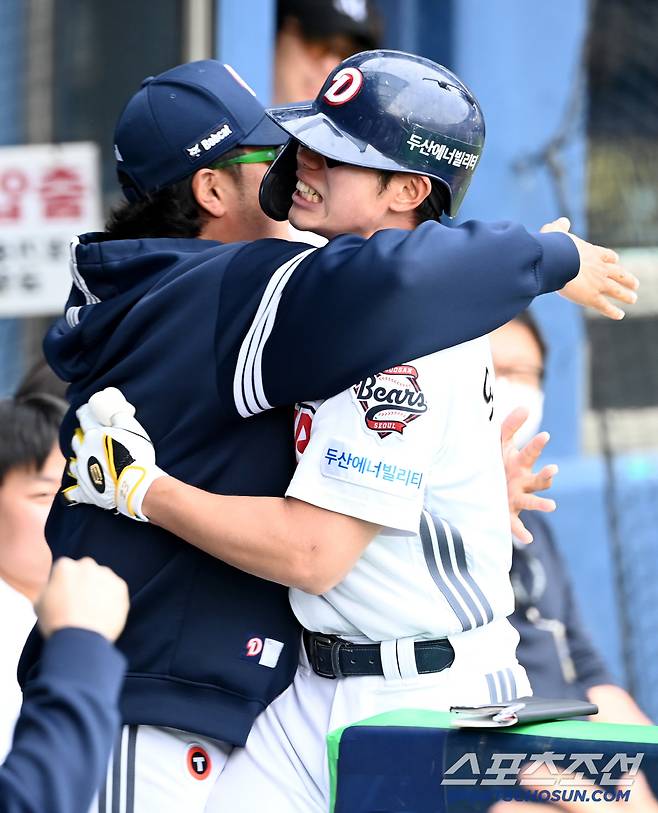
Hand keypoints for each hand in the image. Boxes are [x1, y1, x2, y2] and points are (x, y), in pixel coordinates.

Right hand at [36, 557, 128, 641]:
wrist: (80, 641)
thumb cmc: (57, 624)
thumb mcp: (40, 604)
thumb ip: (49, 588)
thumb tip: (54, 585)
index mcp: (65, 566)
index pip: (66, 570)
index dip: (65, 586)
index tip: (65, 599)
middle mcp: (87, 565)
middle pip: (86, 572)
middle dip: (83, 584)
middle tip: (81, 605)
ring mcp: (106, 575)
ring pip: (102, 580)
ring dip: (99, 591)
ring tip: (92, 613)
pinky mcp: (121, 587)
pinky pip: (116, 591)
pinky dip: (112, 600)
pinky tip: (103, 614)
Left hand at [64, 387, 165, 521]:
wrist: (136, 485)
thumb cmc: (136, 455)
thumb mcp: (132, 428)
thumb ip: (120, 416)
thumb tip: (113, 408)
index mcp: (93, 435)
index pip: (85, 418)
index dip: (85, 412)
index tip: (84, 410)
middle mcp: (83, 452)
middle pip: (77, 440)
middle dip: (81, 436)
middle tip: (89, 435)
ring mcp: (82, 472)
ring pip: (73, 463)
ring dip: (79, 458)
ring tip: (85, 458)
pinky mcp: (85, 491)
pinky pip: (73, 493)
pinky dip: (72, 492)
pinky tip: (71, 492)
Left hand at [502, 407, 557, 543]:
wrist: (483, 488)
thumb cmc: (495, 463)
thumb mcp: (499, 444)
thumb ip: (510, 426)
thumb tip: (526, 406)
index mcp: (520, 464)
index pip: (531, 453)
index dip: (537, 444)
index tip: (544, 435)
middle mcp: (522, 482)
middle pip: (538, 479)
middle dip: (546, 475)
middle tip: (553, 469)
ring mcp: (517, 498)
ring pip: (531, 501)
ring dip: (542, 504)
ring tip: (552, 506)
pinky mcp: (507, 513)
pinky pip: (515, 524)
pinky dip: (521, 532)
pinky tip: (527, 539)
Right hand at [542, 217, 638, 319]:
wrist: (558, 260)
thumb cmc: (554, 247)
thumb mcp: (555, 232)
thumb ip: (560, 227)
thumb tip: (562, 221)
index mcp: (592, 253)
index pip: (608, 256)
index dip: (612, 260)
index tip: (615, 261)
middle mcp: (600, 269)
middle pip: (619, 273)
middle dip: (627, 279)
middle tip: (635, 283)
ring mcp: (598, 284)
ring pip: (617, 290)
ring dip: (626, 295)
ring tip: (633, 299)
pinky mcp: (592, 298)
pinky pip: (606, 306)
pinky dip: (613, 312)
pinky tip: (620, 315)